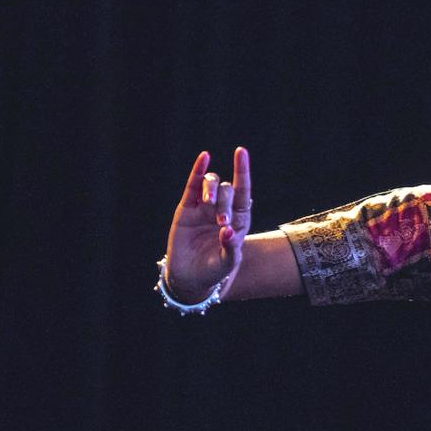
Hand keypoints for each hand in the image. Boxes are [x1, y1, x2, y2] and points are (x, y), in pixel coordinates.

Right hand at [163, 147, 252, 301]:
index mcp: (239, 219)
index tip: (240, 152)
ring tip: (208, 204)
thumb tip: (228, 231)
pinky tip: (204, 158)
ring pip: (210, 184)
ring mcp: (204, 207)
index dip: (243, 172)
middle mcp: (223, 208)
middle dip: (225, 203)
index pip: (243, 191)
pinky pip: (192, 185)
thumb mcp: (227, 262)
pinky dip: (198, 171)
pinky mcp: (187, 208)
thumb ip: (231, 247)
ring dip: (211, 190)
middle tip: (222, 222)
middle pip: (227, 191)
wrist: (190, 278)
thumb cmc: (214, 270)